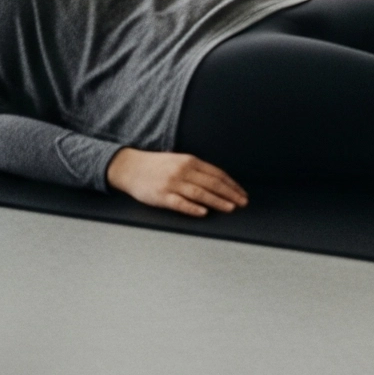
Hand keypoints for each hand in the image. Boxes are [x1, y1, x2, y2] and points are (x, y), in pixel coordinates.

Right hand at [107, 148, 246, 216]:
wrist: (130, 167)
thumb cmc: (157, 166)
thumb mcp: (179, 161)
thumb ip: (197, 170)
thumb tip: (219, 182)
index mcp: (190, 161)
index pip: (217, 174)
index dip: (232, 184)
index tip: (242, 193)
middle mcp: (183, 171)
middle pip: (212, 183)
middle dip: (230, 193)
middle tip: (243, 202)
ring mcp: (172, 184)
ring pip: (200, 193)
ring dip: (217, 201)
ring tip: (230, 208)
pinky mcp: (161, 196)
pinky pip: (180, 203)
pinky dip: (193, 208)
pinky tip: (203, 213)